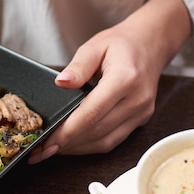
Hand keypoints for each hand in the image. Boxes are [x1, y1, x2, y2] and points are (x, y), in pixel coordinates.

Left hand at [28, 0, 191, 162]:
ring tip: (53, 149)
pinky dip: (91, 145)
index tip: (47, 140)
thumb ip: (77, 66)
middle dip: (67, 143)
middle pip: (97, 131)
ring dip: (78, 149)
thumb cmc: (121, 44)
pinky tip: (73, 144)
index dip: (67, 130)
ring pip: (106, 142)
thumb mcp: (94, 46)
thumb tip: (61, 83)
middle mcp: (137, 100)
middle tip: (42, 150)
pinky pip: (114, 140)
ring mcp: (141, 112)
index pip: (92, 113)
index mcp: (125, 79)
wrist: (151, 43)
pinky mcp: (141, 120)